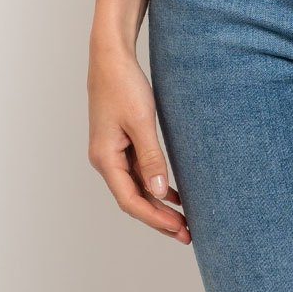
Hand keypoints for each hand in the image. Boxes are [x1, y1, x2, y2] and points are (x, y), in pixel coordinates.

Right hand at [87, 42, 190, 243]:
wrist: (110, 58)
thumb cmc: (124, 85)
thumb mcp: (141, 122)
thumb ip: (151, 158)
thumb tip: (159, 193)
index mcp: (105, 159)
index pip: (131, 200)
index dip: (155, 218)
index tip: (179, 228)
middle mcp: (105, 160)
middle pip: (133, 199)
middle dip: (159, 218)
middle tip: (187, 234)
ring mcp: (111, 152)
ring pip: (136, 187)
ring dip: (158, 204)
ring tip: (183, 221)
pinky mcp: (120, 142)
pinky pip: (137, 172)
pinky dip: (154, 185)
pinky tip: (172, 193)